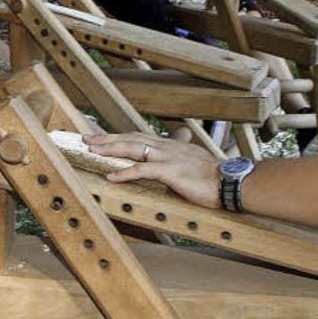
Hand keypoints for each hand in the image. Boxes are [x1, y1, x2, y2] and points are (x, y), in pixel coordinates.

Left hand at [83, 132, 222, 207]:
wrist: (230, 182)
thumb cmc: (214, 177)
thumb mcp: (192, 163)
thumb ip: (178, 161)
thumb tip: (170, 165)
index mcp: (170, 146)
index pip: (139, 137)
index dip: (119, 136)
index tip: (103, 136)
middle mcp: (166, 147)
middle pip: (131, 138)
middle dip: (107, 138)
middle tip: (87, 138)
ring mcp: (167, 158)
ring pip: (132, 149)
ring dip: (110, 149)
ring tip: (92, 150)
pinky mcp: (170, 172)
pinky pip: (142, 170)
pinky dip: (124, 173)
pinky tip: (110, 176)